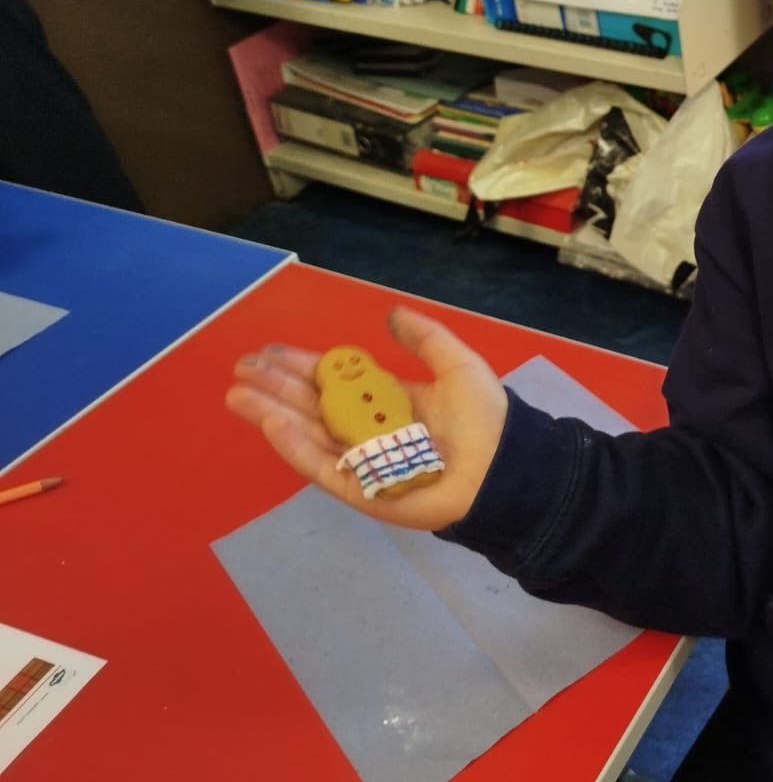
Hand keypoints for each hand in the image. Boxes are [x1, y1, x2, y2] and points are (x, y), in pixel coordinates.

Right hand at [226, 306, 509, 530]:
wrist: (504, 467)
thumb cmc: (485, 418)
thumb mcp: (456, 365)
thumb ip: (424, 338)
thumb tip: (392, 313)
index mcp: (388, 400)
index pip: (334, 381)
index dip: (301, 365)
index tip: (270, 351)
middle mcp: (369, 430)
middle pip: (311, 406)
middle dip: (274, 388)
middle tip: (240, 370)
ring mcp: (362, 460)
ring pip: (308, 434)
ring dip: (272, 414)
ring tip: (238, 395)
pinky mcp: (362, 489)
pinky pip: (322, 467)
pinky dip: (295, 446)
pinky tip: (271, 424)